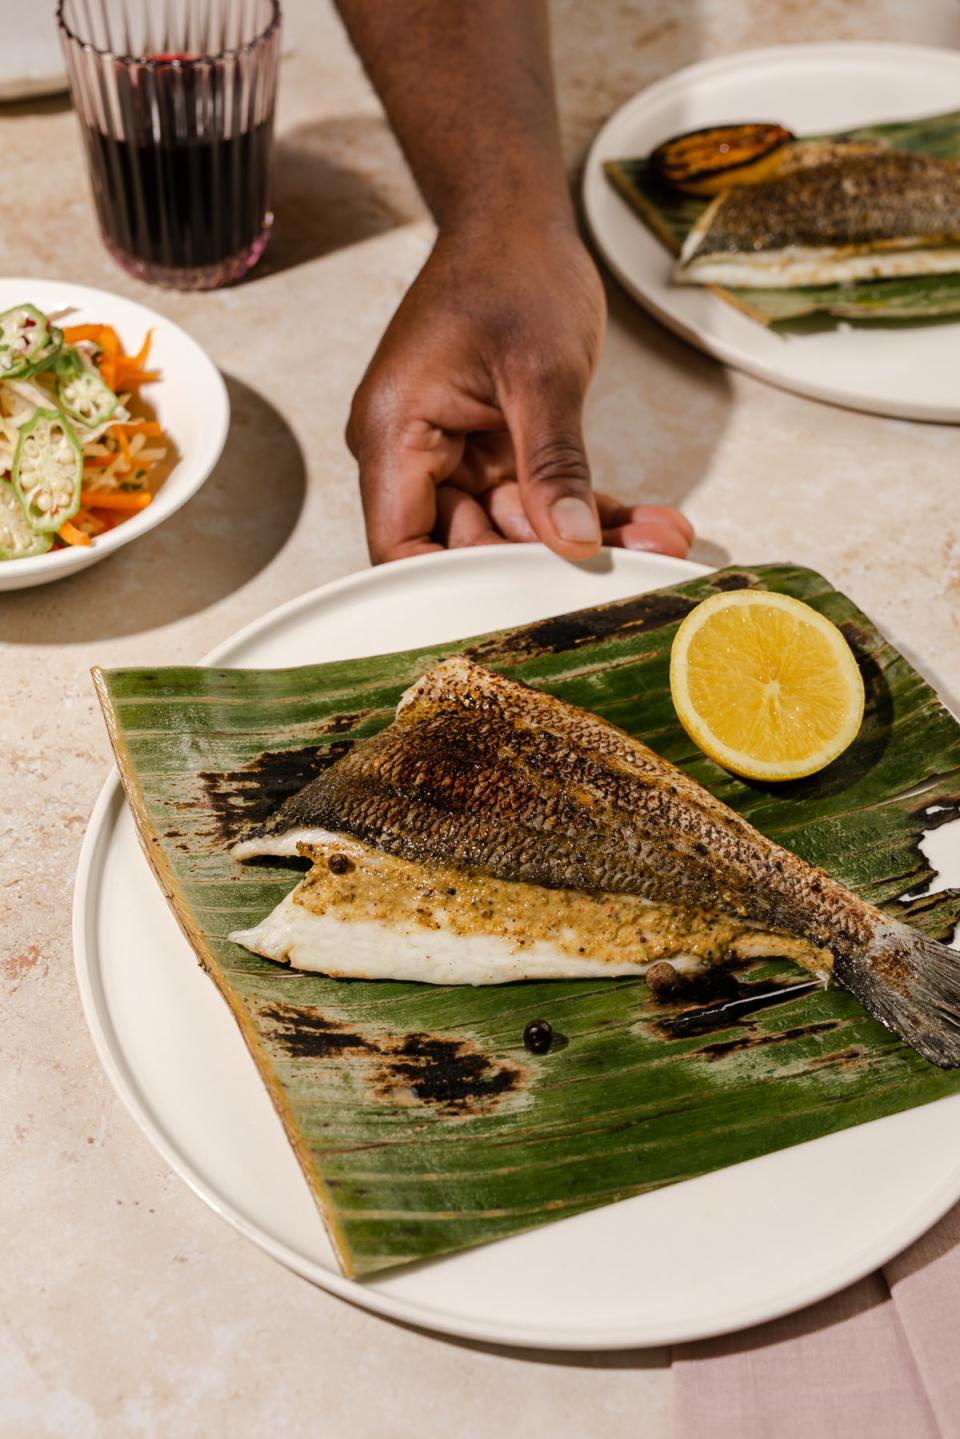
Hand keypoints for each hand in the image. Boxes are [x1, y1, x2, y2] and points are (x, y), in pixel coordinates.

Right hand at [346, 218, 693, 563]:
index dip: (455, 587)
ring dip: (583, 537)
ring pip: (514, 528)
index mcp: (392, 433)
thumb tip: (571, 542)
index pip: (401, 549)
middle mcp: (413, 453)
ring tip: (661, 544)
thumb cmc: (511, 269)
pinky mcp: (495, 450)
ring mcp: (455, 455)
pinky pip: (538, 498)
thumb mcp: (541, 370)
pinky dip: (588, 511)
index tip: (528, 605)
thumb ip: (553, 462)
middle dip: (546, 561)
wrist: (517, 218)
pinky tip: (647, 525)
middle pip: (465, 546)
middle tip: (631, 568)